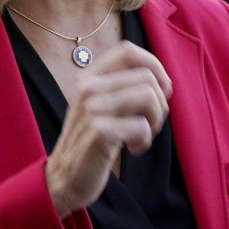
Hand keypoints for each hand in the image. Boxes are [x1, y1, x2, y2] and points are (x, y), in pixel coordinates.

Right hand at [45, 42, 171, 217]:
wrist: (64, 177)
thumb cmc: (92, 140)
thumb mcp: (103, 105)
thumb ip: (124, 87)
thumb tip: (164, 82)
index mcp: (90, 77)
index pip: (127, 50)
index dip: (154, 66)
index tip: (160, 90)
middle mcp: (88, 87)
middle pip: (147, 78)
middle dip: (160, 103)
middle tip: (149, 124)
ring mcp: (92, 108)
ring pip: (149, 97)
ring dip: (155, 121)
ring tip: (142, 136)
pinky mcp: (99, 131)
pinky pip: (142, 126)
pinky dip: (145, 140)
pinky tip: (132, 149)